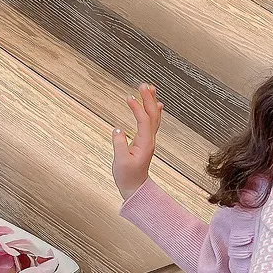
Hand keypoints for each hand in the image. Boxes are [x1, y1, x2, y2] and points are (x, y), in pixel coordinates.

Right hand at [111, 82, 162, 200]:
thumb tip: (117, 130)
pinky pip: (152, 123)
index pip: (143, 121)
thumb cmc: (127, 176)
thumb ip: (119, 145)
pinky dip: (153, 112)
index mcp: (145, 144)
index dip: (137, 108)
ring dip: (151, 102)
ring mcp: (149, 140)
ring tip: (150, 88)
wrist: (135, 188)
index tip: (129, 97)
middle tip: (144, 84)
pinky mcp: (146, 141)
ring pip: (154, 118)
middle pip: (152, 116)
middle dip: (148, 99)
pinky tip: (155, 105)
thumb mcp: (120, 162)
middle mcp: (150, 140)